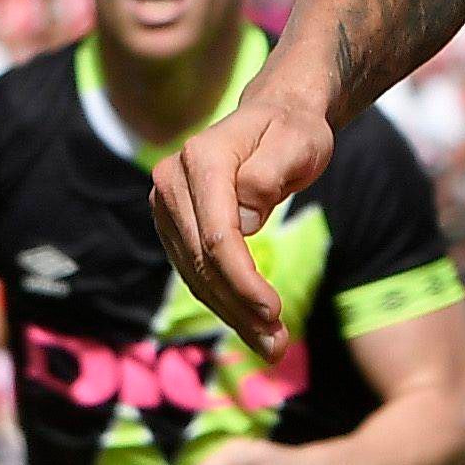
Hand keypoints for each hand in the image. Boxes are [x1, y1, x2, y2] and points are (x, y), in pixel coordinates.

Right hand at [151, 84, 337, 346]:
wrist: (274, 116)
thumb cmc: (293, 131)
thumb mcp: (297, 142)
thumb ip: (269, 174)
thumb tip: (241, 219)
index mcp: (201, 159)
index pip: (218, 236)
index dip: (243, 280)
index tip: (275, 312)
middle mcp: (172, 180)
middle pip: (203, 261)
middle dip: (240, 309)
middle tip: (277, 347)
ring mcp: (166, 203)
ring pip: (195, 274)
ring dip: (232, 315)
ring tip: (270, 346)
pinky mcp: (172, 222)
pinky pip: (194, 270)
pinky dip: (221, 302)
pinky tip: (249, 326)